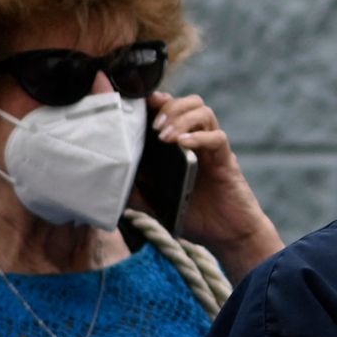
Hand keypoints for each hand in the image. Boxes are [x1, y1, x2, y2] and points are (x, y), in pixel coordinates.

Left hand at [146, 92, 280, 263]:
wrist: (225, 236)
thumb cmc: (194, 217)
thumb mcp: (155, 204)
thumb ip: (135, 191)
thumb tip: (111, 181)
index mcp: (181, 146)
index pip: (171, 109)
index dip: (157, 101)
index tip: (140, 103)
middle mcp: (198, 141)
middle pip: (190, 102)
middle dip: (170, 106)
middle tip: (154, 126)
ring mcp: (212, 149)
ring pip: (204, 112)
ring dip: (181, 118)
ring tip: (165, 136)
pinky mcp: (226, 160)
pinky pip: (217, 138)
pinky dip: (199, 137)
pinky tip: (183, 144)